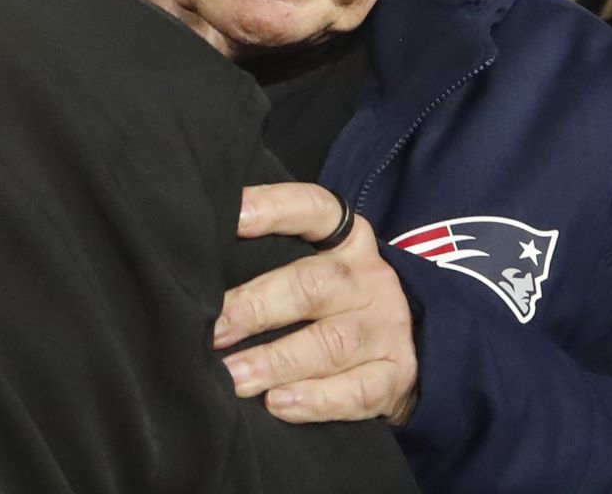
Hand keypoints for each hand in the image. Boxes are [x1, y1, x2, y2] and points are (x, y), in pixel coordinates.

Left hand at [215, 183, 418, 424]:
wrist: (414, 348)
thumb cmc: (335, 304)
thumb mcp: (317, 266)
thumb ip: (271, 260)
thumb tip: (197, 274)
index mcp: (347, 240)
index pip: (314, 209)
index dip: (274, 207)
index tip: (233, 216)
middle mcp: (368, 278)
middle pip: (312, 285)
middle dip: (256, 307)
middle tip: (214, 331)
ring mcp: (385, 327)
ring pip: (330, 343)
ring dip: (275, 361)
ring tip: (234, 377)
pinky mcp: (395, 375)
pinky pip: (356, 391)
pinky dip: (315, 399)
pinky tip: (277, 403)